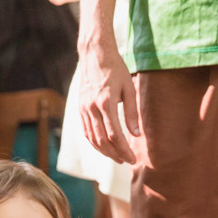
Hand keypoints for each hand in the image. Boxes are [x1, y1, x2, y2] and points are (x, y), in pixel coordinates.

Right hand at [79, 39, 139, 164]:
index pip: (115, 135)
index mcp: (106, 103)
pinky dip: (95, 143)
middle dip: (115, 154)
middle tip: (127, 162)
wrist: (94, 55)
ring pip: (92, 138)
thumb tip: (136, 135)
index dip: (124, 150)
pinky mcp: (80, 109)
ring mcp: (83, 109)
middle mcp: (92, 108)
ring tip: (117, 158)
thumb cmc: (116, 69)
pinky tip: (104, 147)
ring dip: (105, 152)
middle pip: (102, 140)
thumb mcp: (129, 88)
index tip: (133, 159)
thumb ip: (132, 113)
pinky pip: (86, 132)